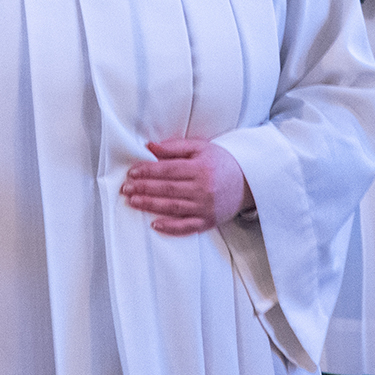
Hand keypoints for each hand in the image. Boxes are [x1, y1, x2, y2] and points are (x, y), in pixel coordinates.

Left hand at [121, 138, 253, 235]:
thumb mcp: (201, 148)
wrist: (248, 180)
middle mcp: (203, 188)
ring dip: (150, 205)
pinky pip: (186, 227)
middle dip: (144, 188)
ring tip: (133, 201)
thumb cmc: (221, 161)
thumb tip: (149, 147)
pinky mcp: (208, 221)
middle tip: (126, 188)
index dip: (148, 171)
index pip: (168, 170)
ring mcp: (205, 207)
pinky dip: (170, 227)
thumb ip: (174, 147)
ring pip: (173, 207)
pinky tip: (155, 224)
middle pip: (167, 189)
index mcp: (201, 168)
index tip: (132, 172)